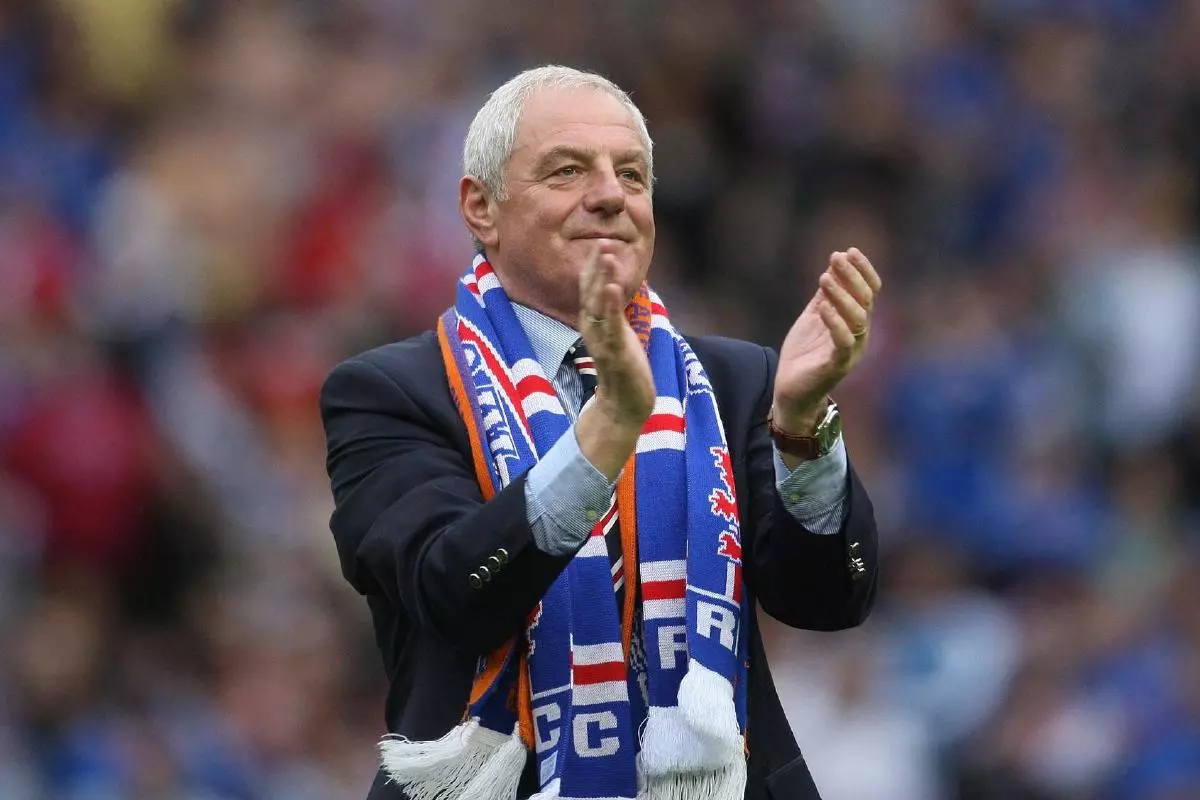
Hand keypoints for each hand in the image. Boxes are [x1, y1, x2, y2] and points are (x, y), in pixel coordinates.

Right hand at [575, 242, 654, 479]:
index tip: (600, 242)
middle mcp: (593, 329)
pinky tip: (614, 287)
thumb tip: (613, 288)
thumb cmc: (623, 367)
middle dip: (596, 267)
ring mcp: (602, 341)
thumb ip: (611, 312)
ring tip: (607, 256)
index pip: (590, 289)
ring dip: (602, 279)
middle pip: (590, 292)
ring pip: (599, 305)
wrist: (625, 405)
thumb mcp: (616, 333)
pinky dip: (611, 306)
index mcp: (594, 323)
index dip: (594, 266)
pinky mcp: (614, 353)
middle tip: (602, 241)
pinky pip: (610, 326)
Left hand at [773, 248, 881, 433]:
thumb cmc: (805, 353)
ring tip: (824, 277)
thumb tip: (833, 264)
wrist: (791, 391)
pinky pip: (843, 342)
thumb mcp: (814, 317)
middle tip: (836, 257)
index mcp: (856, 321)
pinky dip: (834, 322)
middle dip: (852, 276)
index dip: (862, 270)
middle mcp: (860, 335)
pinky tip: (821, 306)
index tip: (849, 250)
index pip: (869, 290)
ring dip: (842, 295)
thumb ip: (825, 295)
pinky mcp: (837, 366)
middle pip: (866, 300)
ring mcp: (851, 351)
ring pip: (857, 318)